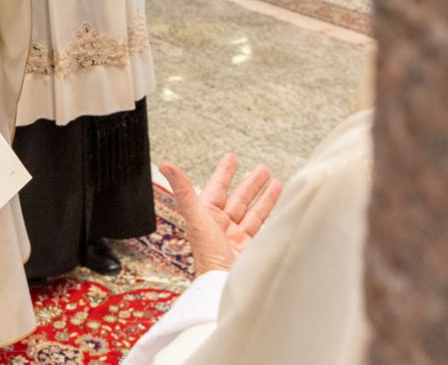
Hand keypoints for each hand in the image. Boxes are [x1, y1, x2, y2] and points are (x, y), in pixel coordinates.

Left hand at [160, 156, 281, 275]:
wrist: (225, 287)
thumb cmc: (208, 258)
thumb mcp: (197, 219)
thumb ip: (184, 192)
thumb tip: (167, 166)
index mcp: (206, 217)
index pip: (217, 188)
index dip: (224, 173)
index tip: (231, 159)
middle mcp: (222, 226)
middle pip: (238, 199)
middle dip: (250, 183)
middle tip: (262, 169)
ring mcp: (238, 238)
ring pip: (252, 211)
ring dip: (264, 196)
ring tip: (275, 182)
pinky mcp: (252, 248)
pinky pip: (263, 225)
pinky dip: (271, 214)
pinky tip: (280, 206)